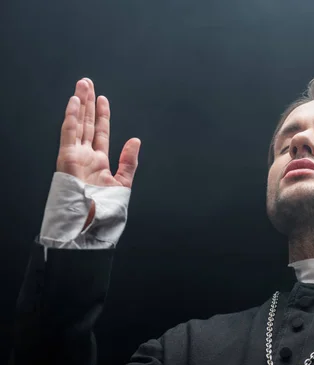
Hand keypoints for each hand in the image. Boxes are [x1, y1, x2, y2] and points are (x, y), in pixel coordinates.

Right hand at [57, 78, 140, 226]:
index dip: (103, 115)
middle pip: (88, 123)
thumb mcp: (123, 183)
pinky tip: (74, 103)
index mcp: (99, 162)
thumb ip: (129, 161)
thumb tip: (136, 140)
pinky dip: (71, 118)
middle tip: (87, 83)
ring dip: (79, 104)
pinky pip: (68, 134)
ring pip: (78, 124)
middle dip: (88, 103)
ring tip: (82, 85)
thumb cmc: (104, 209)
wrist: (91, 222)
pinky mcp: (67, 158)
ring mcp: (75, 156)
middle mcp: (86, 156)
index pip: (101, 132)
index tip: (103, 99)